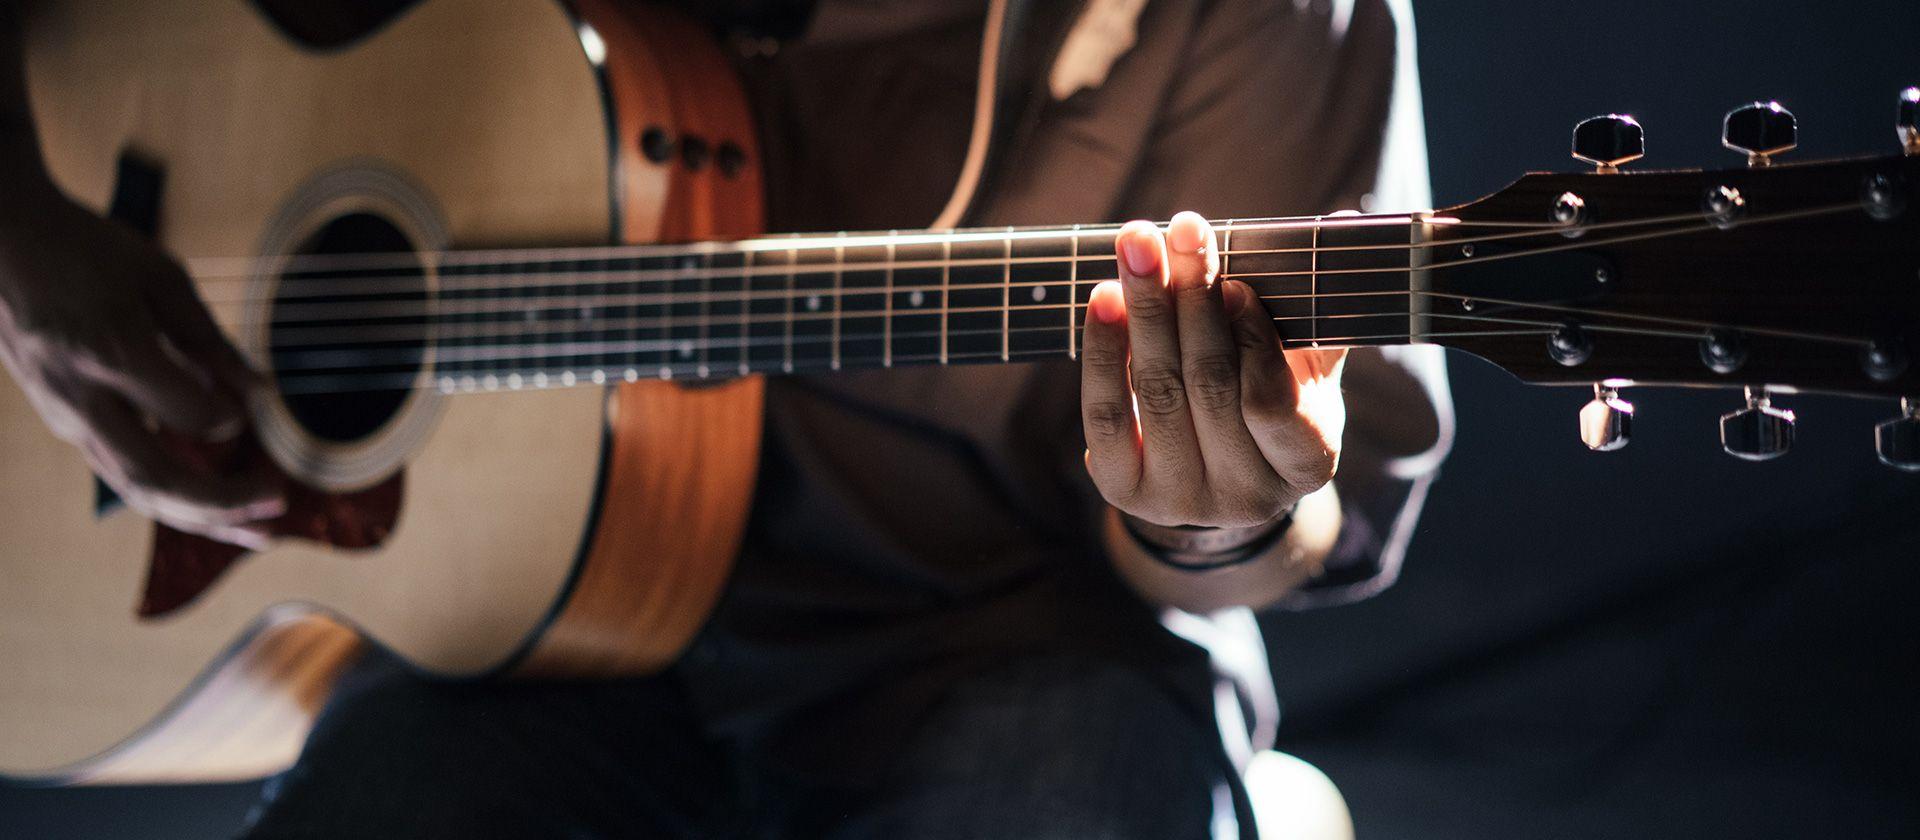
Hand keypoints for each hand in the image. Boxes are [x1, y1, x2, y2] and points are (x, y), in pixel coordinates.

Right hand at [0, 176, 283, 546]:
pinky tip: (215, 507)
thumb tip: (261, 393)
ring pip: (137, 489)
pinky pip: (123, 474)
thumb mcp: (159, 276)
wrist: (0, 243)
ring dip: (203, 517)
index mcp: (112, 352)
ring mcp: (67, 417)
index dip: (231, 417)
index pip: (190, 415)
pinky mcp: (65, 424)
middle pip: (157, 478)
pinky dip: (174, 497)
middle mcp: (84, 398)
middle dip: (224, 503)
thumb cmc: (84, 249)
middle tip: (280, 502)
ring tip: (259, 531)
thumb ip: (209, 340)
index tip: (255, 404)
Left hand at [1081, 212, 1345, 528]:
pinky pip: (1106, 414)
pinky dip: (1104, 351)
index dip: (1252, 342)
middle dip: (1192, 299)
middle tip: (1183, 230)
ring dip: (1144, 310)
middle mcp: (1244, 497)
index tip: (1236, 283)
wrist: (1212, 472)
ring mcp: (1180, 500)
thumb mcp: (1305, 367)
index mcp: (1305, 465)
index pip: (1273, 404)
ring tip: (1137, 245)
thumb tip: (1345, 221)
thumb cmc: (1268, 401)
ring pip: (1156, 392)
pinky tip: (1104, 297)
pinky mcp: (1124, 491)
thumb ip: (1317, 307)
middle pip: (1208, 386)